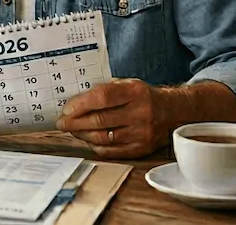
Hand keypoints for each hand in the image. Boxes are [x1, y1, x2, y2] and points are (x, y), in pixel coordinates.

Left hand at [54, 79, 168, 158]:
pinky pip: (113, 151)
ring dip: (83, 135)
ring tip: (73, 130)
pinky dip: (96, 146)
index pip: (102, 97)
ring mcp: (142, 133)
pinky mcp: (142, 148)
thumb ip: (104, 90)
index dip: (81, 104)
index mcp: (135, 91)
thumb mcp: (127, 84)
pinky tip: (88, 140)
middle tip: (62, 123)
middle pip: (101, 120)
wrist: (173, 111)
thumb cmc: (143, 96)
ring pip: (104, 137)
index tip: (66, 110)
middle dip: (76, 123)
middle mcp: (141, 112)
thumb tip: (75, 101)